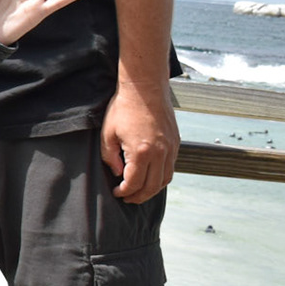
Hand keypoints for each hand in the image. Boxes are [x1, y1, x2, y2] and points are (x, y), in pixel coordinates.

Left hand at [103, 77, 177, 203]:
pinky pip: (171, 167)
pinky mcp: (176, 142)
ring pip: (165, 179)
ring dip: (152, 189)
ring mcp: (171, 148)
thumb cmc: (124, 108)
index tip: (117, 193)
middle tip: (128, 198)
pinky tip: (151, 176)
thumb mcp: (108, 134)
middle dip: (139, 196)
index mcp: (141, 152)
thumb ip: (110, 157)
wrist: (145, 88)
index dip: (125, 192)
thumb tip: (117, 173)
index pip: (134, 183)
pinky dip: (161, 176)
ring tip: (140, 191)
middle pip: (152, 186)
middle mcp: (160, 153)